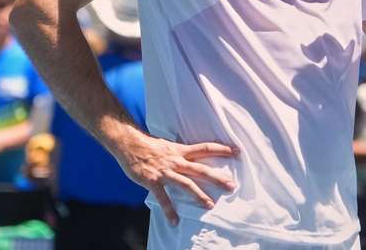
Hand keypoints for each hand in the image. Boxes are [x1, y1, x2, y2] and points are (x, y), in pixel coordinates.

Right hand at [113, 128, 237, 225]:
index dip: (221, 149)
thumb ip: (181, 151)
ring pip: (186, 184)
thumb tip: (194, 154)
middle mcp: (176, 160)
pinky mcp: (153, 181)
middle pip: (201, 169)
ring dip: (199, 195)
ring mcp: (165, 172)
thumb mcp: (169, 144)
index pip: (205, 148)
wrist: (129, 144)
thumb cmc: (149, 145)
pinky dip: (169, 210)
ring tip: (210, 205)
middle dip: (217, 178)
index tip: (237, 151)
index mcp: (181, 150)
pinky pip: (163, 198)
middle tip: (231, 186)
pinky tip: (175, 221)